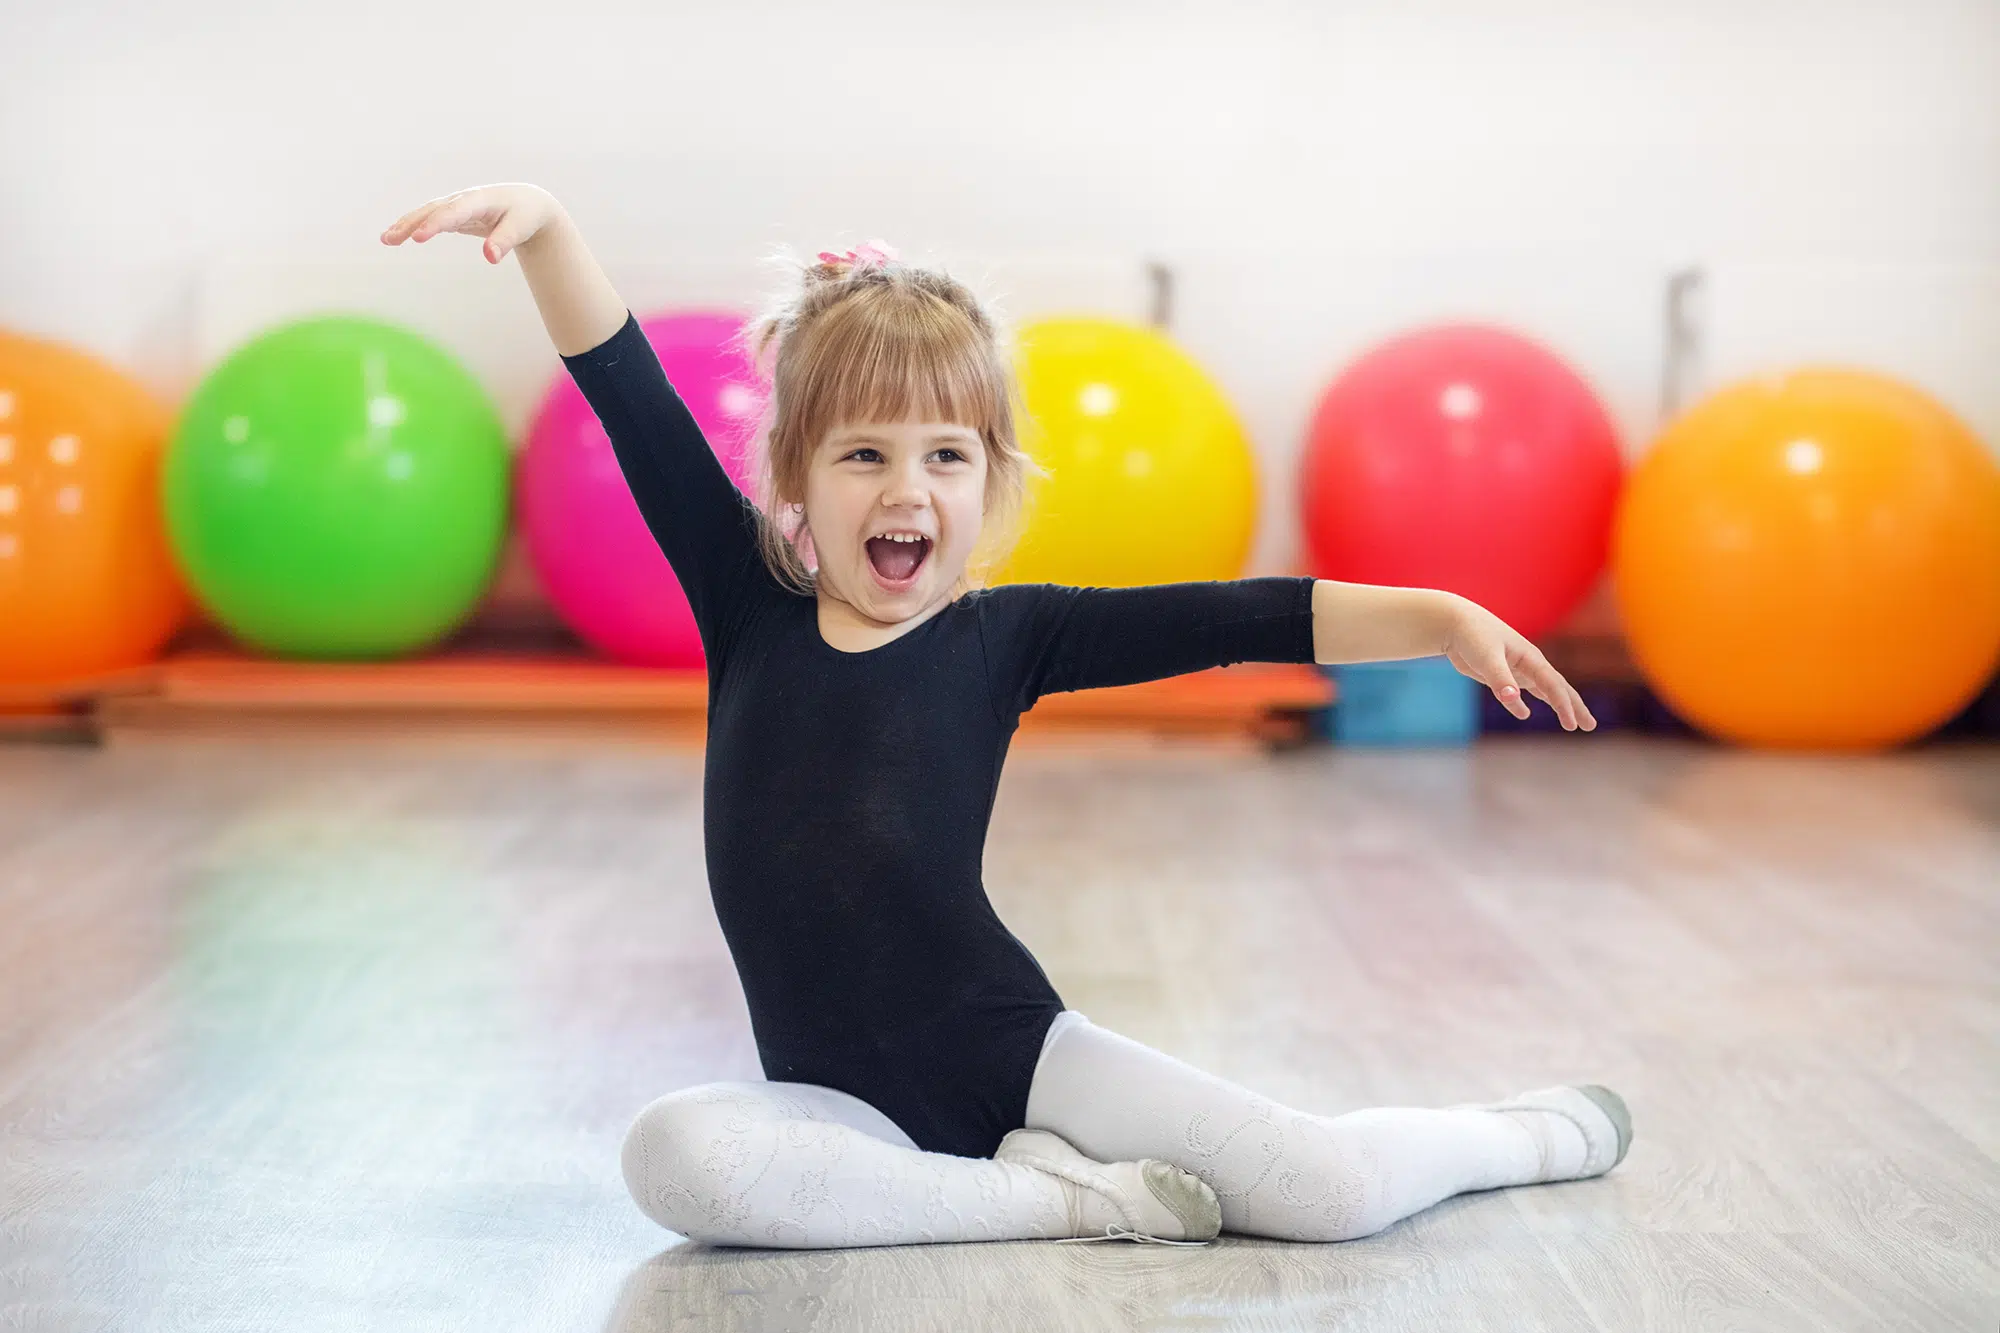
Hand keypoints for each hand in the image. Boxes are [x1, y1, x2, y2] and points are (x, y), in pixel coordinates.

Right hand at [380, 183, 561, 264]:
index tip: (419, 238)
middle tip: (392, 239)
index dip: (435, 224)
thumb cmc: (525, 216)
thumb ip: (504, 241)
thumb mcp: (521, 228)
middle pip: (433, 210)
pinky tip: (394, 237)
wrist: (528, 203)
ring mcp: (456, 205)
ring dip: (406, 225)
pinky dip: (411, 226)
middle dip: (412, 224)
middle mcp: (463, 199)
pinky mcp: (453, 213)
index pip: (454, 212)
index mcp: (480, 200)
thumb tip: (489, 258)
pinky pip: (428, 218)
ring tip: (386, 239)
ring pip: (427, 213)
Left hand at [1440, 596, 1595, 730]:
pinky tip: (1524, 714)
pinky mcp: (1500, 674)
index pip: (1553, 685)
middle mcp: (1528, 663)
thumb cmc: (1472, 635)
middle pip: (1557, 688)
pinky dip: (1520, 704)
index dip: (1564, 706)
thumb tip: (1511, 698)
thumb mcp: (1486, 657)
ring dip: (1557, 705)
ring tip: (1571, 722)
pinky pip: (1517, 691)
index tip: (1572, 726)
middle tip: (1589, 726)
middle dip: (1574, 707)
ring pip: (1542, 690)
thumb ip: (1499, 677)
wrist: (1454, 623)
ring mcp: (1515, 669)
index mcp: (1530, 657)